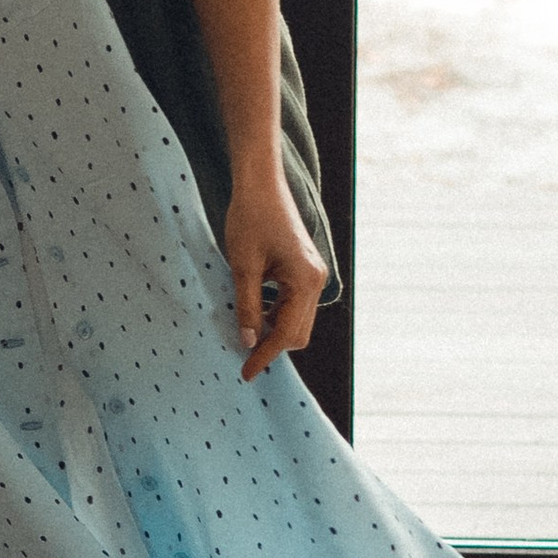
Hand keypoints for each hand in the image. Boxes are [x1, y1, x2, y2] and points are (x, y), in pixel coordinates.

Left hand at [222, 167, 327, 380]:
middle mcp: (316, 280)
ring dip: (273, 330)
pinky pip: (293, 303)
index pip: (287, 334)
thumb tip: (248, 341)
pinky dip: (276, 314)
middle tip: (241, 356)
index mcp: (305, 281)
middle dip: (272, 346)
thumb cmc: (250, 218)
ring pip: (296, 319)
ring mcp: (313, 274)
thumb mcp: (243, 266)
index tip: (246, 374)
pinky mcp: (304, 269)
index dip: (265, 355)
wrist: (260, 184)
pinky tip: (254, 311)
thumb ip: (247, 307)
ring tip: (244, 334)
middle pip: (298, 332)